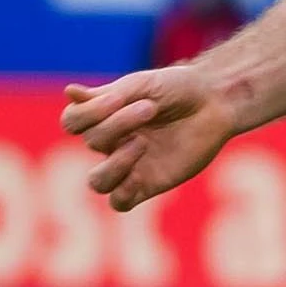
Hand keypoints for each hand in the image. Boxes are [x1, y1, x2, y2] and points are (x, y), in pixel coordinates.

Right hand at [61, 65, 243, 211]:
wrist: (216, 103)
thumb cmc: (179, 89)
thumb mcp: (145, 84)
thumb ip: (110, 95)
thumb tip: (69, 93)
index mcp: (104, 117)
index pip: (73, 121)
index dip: (88, 112)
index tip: (118, 97)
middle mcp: (112, 143)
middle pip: (92, 141)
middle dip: (118, 123)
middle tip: (150, 108)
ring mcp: (130, 165)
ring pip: (97, 182)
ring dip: (114, 164)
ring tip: (141, 144)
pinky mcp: (149, 184)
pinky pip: (120, 202)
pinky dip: (122, 192)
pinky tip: (138, 175)